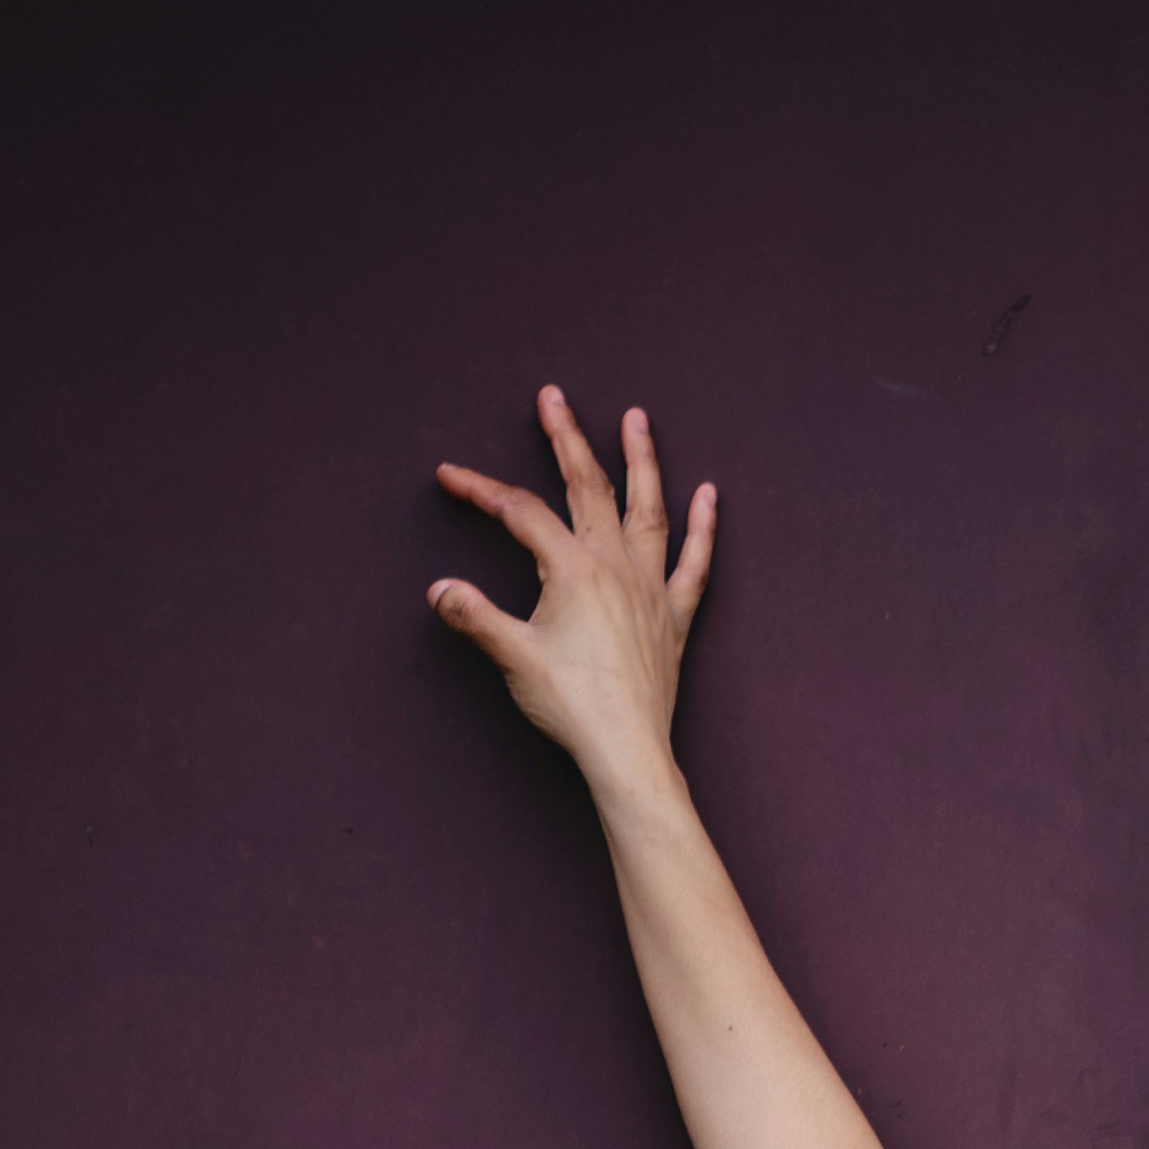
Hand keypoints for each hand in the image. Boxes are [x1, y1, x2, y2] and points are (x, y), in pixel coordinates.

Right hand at [428, 385, 714, 801]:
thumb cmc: (571, 706)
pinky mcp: (675, 616)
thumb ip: (475, 615)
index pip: (520, 512)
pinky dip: (704, 528)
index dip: (481, 490)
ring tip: (636, 418)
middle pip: (587, 486)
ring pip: (648, 508)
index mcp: (572, 568)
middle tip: (553, 398)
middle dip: (566, 438)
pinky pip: (696, 563)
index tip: (449, 476)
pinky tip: (710, 495)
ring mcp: (651, 587)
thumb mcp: (512, 655)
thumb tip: (439, 590)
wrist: (625, 750)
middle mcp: (615, 565)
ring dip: (641, 459)